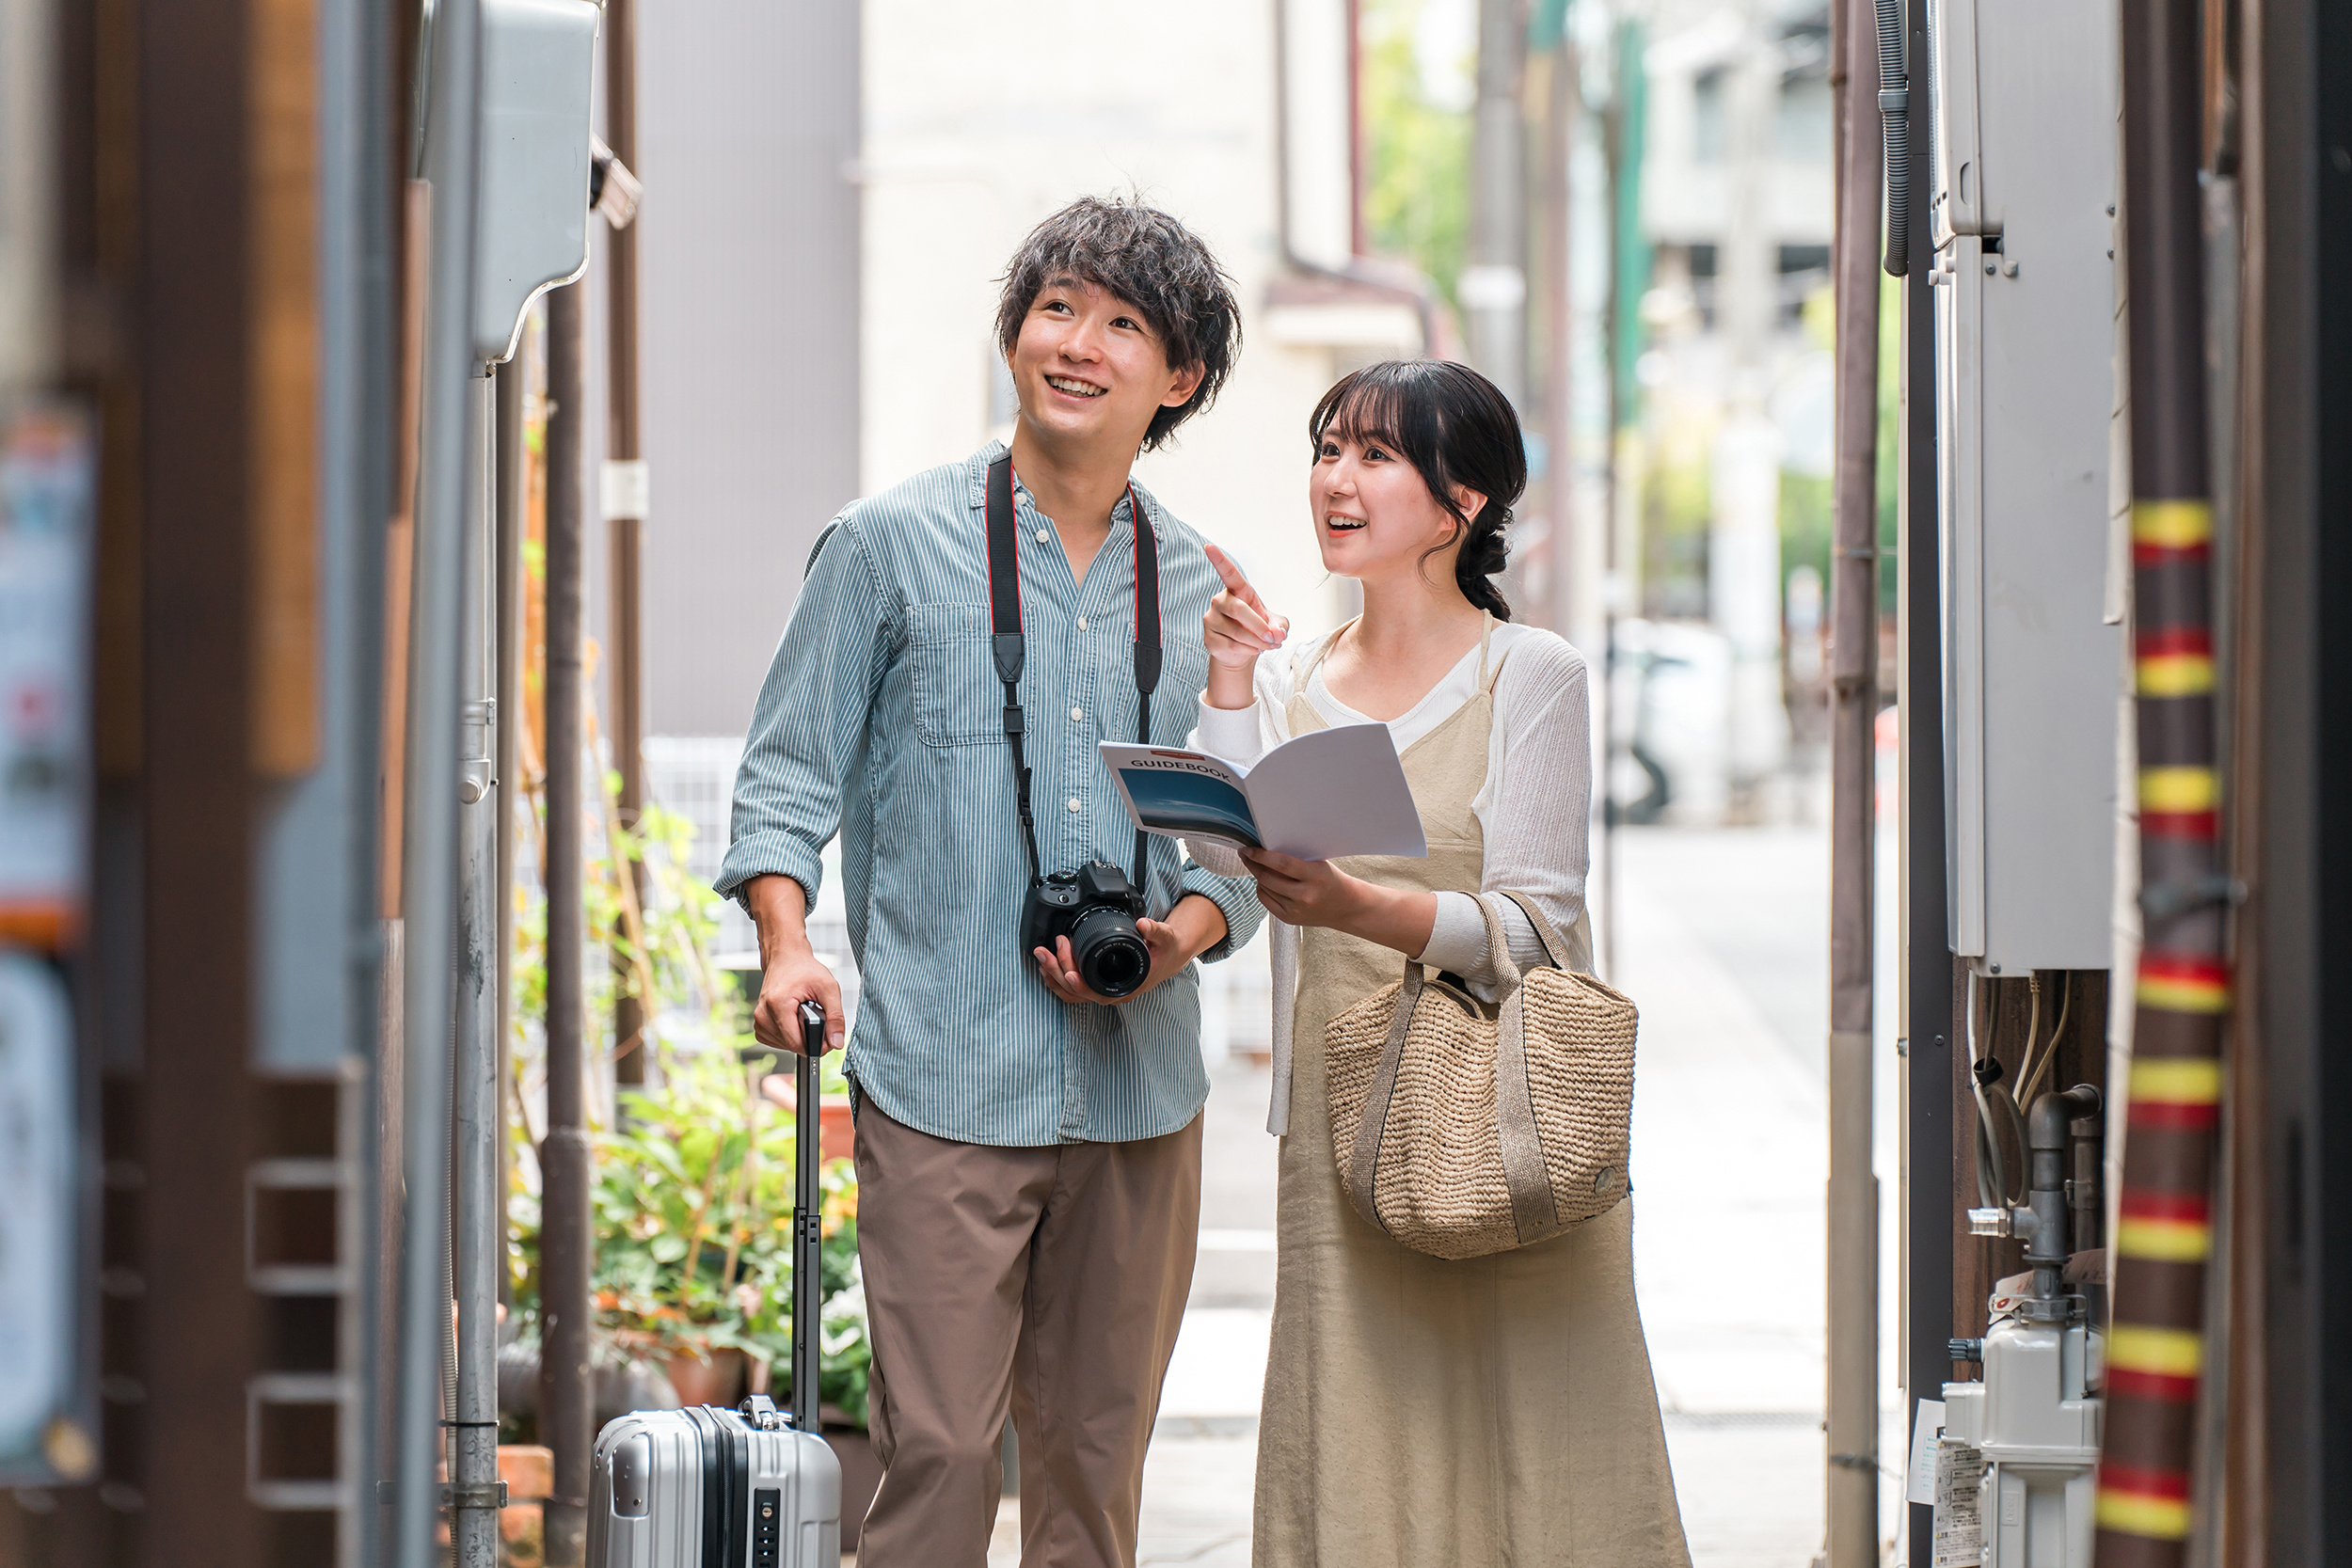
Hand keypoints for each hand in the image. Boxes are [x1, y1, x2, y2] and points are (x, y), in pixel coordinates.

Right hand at [752, 949, 843, 1056]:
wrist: (786, 958)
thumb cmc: (805, 969)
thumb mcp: (829, 988)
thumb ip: (836, 1017)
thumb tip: (837, 1043)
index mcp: (778, 1004)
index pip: (795, 1043)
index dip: (815, 1045)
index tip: (826, 1037)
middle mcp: (763, 1013)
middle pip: (790, 1045)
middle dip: (808, 1038)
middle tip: (817, 1019)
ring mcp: (758, 1018)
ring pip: (783, 1045)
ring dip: (798, 1036)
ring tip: (804, 1016)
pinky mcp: (759, 1022)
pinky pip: (775, 1040)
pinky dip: (788, 1035)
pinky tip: (794, 1021)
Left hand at [1033, 917, 1189, 1005]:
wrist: (1169, 955)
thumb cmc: (1166, 950)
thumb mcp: (1166, 938)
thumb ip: (1155, 930)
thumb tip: (1143, 924)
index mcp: (1128, 985)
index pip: (1098, 992)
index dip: (1080, 985)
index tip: (1067, 971)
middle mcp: (1113, 992)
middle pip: (1078, 992)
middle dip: (1058, 972)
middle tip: (1046, 951)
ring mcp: (1104, 989)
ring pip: (1072, 992)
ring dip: (1053, 976)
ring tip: (1040, 957)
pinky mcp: (1098, 983)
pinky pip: (1074, 988)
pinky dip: (1058, 979)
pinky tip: (1048, 967)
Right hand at [1202, 545, 1287, 707]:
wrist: (1243, 651)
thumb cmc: (1259, 629)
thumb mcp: (1277, 625)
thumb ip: (1281, 626)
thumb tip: (1277, 634)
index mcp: (1237, 591)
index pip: (1228, 573)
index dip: (1218, 560)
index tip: (1208, 547)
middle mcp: (1220, 601)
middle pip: (1238, 610)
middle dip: (1258, 626)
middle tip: (1272, 638)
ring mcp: (1211, 619)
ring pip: (1236, 632)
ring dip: (1256, 642)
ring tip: (1266, 645)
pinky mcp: (1208, 637)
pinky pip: (1230, 645)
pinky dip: (1247, 650)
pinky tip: (1251, 649)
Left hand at [1238, 848, 1363, 929]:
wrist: (1346, 907)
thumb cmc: (1331, 880)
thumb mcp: (1319, 865)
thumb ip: (1296, 859)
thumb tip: (1266, 849)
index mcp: (1315, 876)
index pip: (1282, 864)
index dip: (1261, 856)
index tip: (1248, 848)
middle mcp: (1305, 896)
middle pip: (1268, 878)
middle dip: (1252, 864)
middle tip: (1245, 854)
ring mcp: (1296, 910)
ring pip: (1264, 889)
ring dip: (1257, 876)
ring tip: (1256, 865)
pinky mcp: (1289, 919)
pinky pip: (1266, 900)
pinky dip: (1262, 889)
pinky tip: (1265, 882)